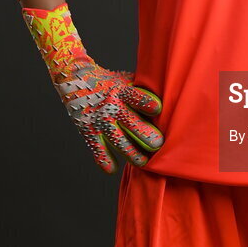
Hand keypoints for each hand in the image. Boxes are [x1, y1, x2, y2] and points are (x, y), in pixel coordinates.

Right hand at [22, 2, 163, 173]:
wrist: (76, 78)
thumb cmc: (111, 81)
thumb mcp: (127, 79)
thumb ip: (144, 90)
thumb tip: (172, 102)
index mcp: (122, 90)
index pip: (136, 96)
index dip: (147, 102)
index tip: (158, 109)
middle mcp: (111, 105)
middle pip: (131, 122)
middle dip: (146, 135)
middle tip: (159, 144)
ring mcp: (100, 120)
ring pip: (118, 140)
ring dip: (131, 153)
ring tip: (143, 162)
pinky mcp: (88, 131)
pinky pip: (97, 148)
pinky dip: (104, 160)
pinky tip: (113, 169)